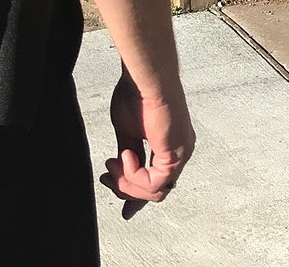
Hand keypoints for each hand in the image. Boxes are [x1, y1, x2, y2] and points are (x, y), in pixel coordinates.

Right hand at [102, 68, 195, 219]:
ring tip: (115, 162)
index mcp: (171, 146)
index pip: (158, 181)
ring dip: (127, 182)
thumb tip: (120, 176)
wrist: (143, 79)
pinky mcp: (176, 155)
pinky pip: (153, 183)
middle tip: (107, 174)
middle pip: (155, 190)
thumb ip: (130, 157)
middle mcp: (180, 152)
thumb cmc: (136, 96)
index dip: (139, 197)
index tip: (124, 210)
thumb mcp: (128, 134)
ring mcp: (181, 154)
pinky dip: (134, 175)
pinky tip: (126, 156)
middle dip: (127, 189)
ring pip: (155, 191)